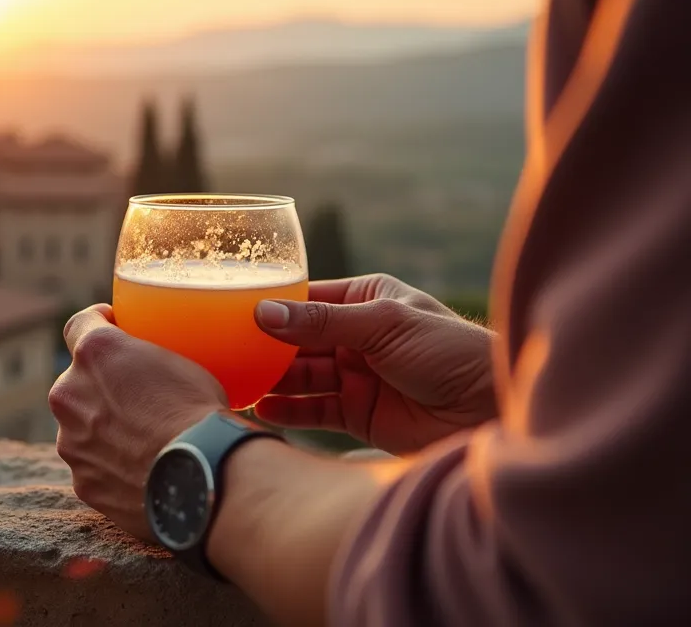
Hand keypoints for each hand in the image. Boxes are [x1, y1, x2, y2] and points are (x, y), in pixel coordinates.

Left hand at [50, 304, 226, 540]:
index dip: (96, 323)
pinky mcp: (82, 482)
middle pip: (76, 382)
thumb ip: (146, 360)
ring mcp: (71, 442)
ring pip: (81, 428)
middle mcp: (70, 393)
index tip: (112, 327)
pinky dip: (112, 468)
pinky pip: (94, 468)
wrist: (200, 475)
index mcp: (95, 353)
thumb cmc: (198, 412)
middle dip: (98, 386)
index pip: (78, 325)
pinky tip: (142, 471)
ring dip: (102, 430)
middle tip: (135, 396)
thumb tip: (154, 369)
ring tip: (142, 441)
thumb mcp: (181, 361)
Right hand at [253, 274, 495, 454]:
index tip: (230, 311)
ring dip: (272, 380)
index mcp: (367, 300)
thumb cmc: (450, 351)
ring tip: (234, 383)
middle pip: (298, 340)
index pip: (307, 300)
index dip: (272, 306)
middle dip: (265, 347)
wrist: (492, 410)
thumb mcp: (384, 324)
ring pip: (301, 376)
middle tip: (223, 352)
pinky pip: (313, 410)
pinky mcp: (358, 415)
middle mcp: (357, 337)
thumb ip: (322, 322)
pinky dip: (288, 411)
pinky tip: (261, 410)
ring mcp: (356, 377)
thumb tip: (263, 313)